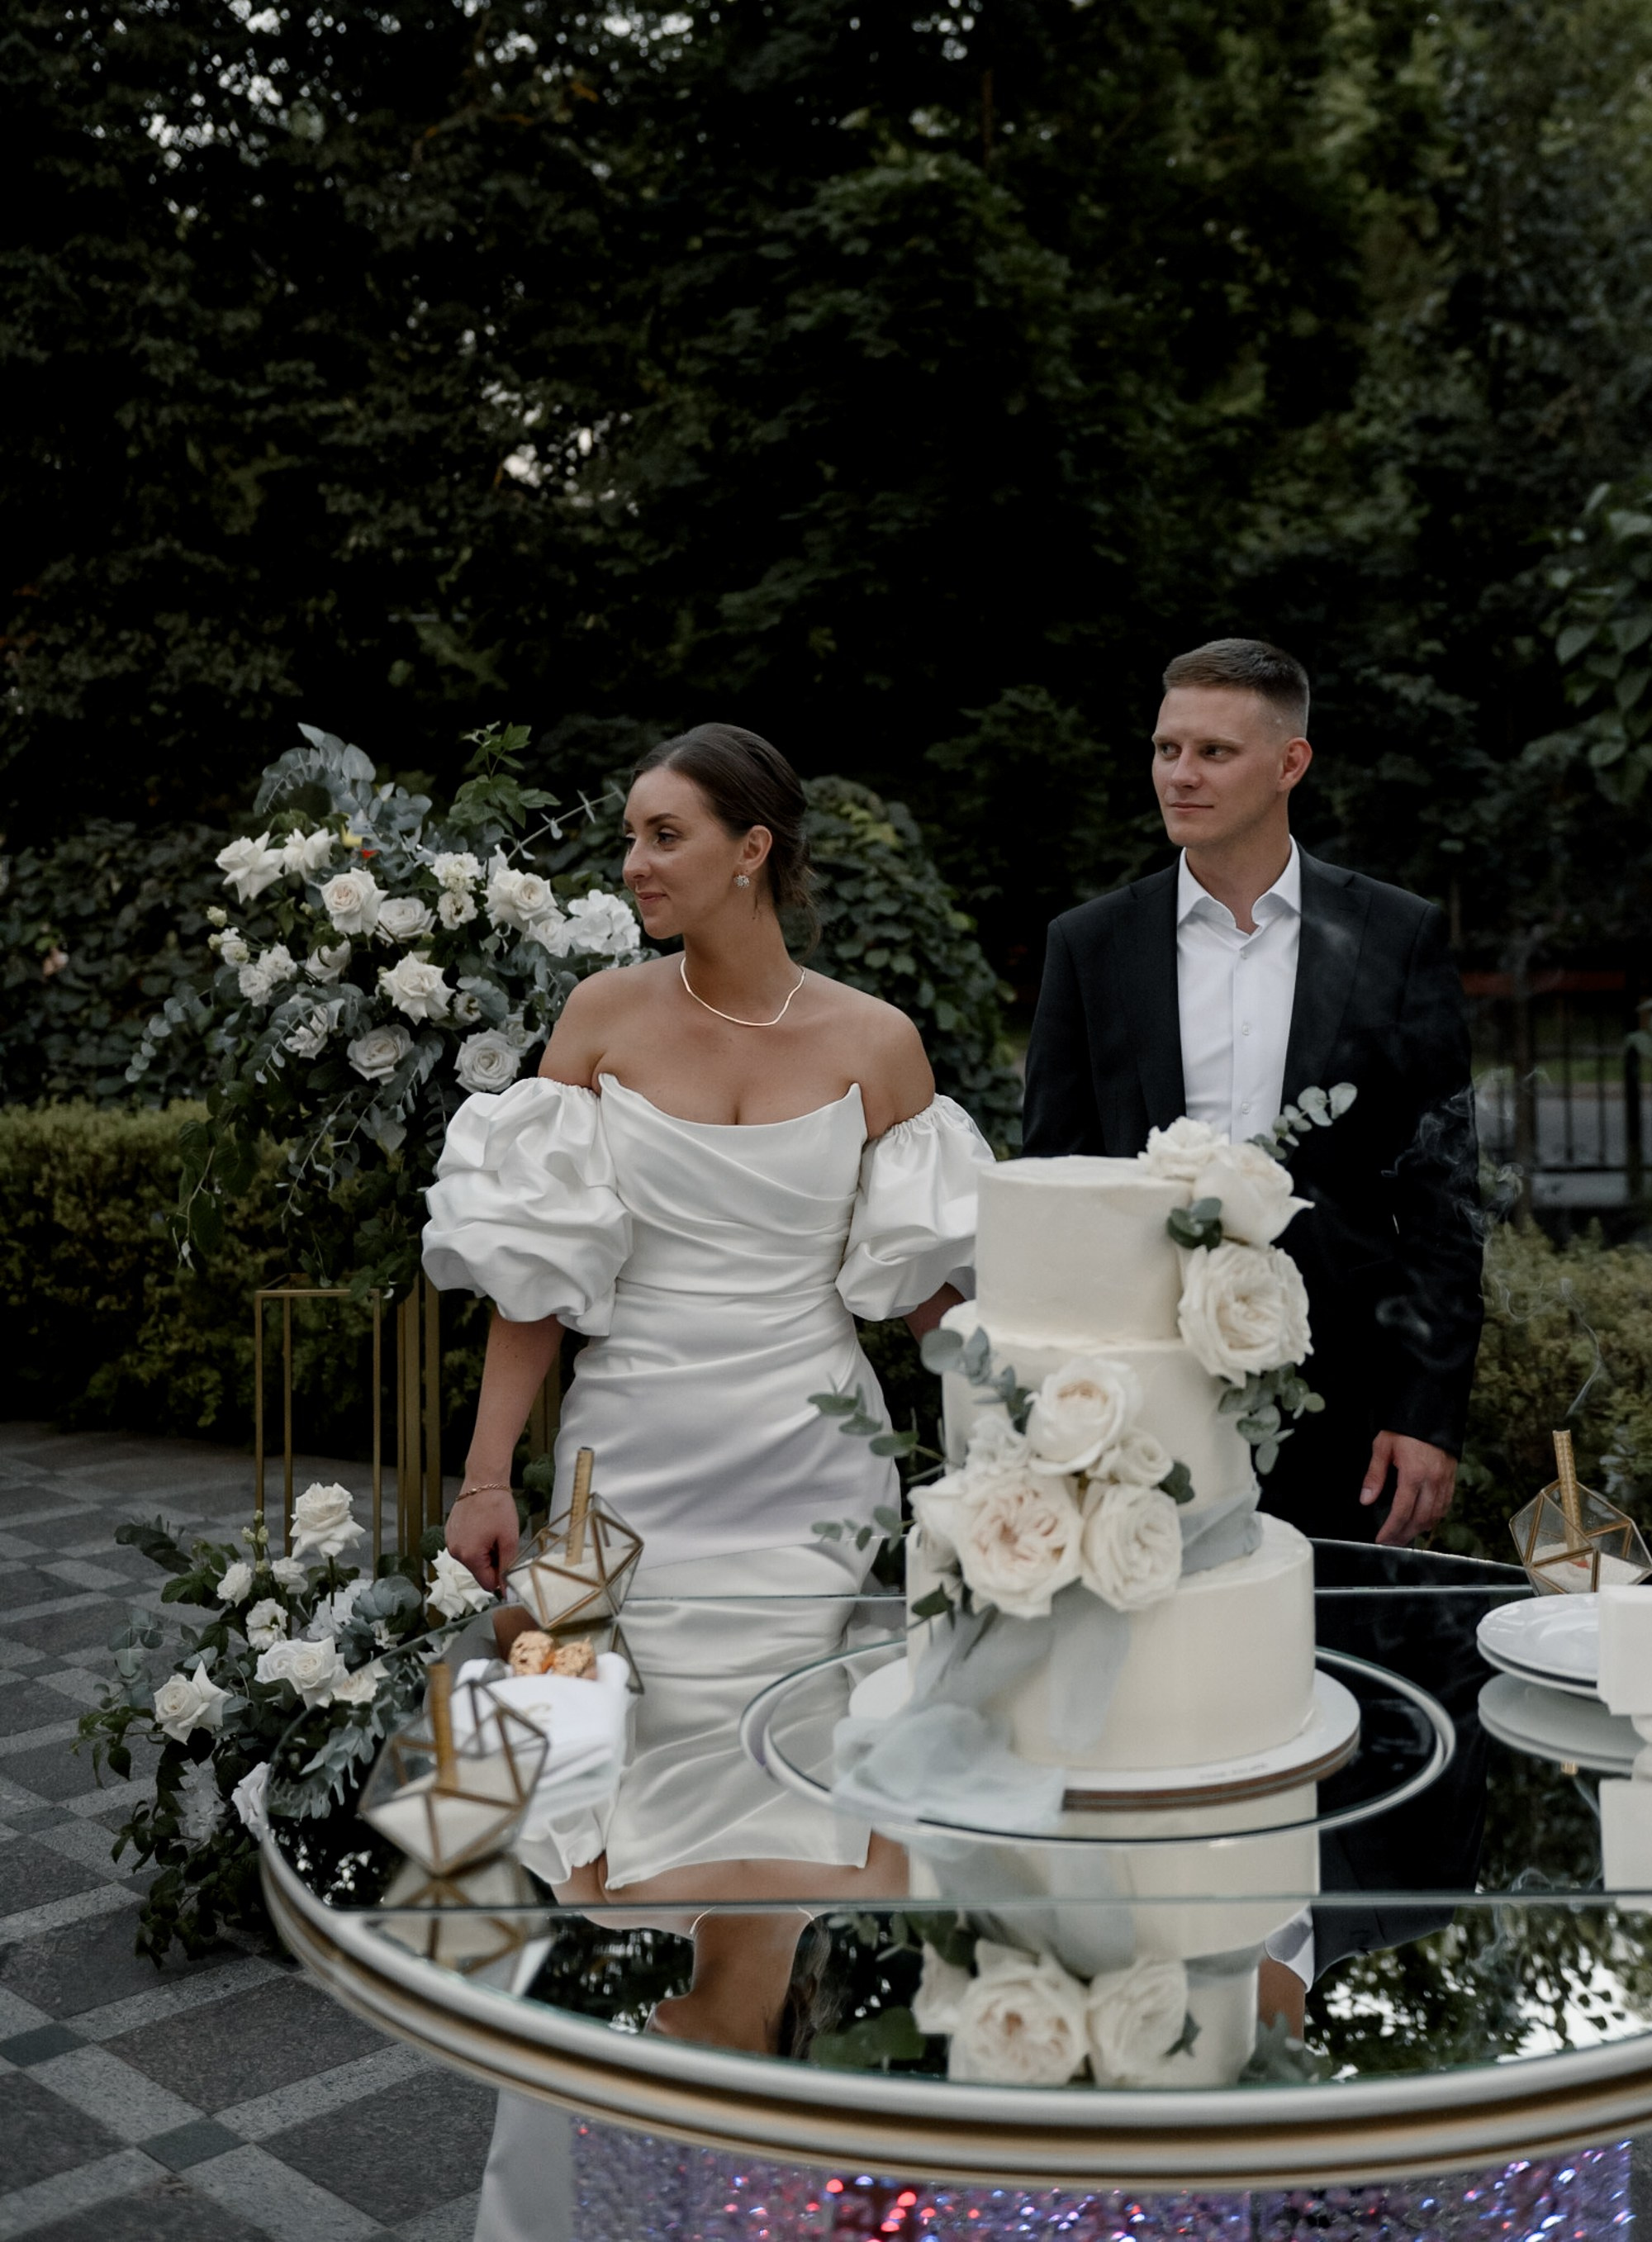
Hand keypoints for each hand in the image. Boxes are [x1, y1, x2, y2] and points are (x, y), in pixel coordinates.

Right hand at [446, 1486, 519, 1591]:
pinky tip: (482, 1526)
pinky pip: (465, 1546)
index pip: (486, 1584)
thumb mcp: (509, 1539)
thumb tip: (506, 1590)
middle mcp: (455, 1552)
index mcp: (469, 1556)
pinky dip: (475, 1542)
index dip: (501, 1577)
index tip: (509, 1561)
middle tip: (501, 1540)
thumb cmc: (497, 1507)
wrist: (483, 1480)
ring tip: (491, 1531)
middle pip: (478, 1571)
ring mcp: (450, 1541)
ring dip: (484, 1552)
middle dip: (493, 1561)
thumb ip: (507, 1566)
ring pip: (472, 1559)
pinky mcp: (450, 1532)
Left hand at [1361, 1432, 1456, 1546]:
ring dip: (1419, 1529)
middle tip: (1391, 1543)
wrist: (1432, 1412)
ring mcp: (1445, 1482)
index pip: (1402, 1511)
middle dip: (1404, 1534)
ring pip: (1435, 1516)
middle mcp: (1432, 1481)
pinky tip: (1424, 1522)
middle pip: (1420, 1519)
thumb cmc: (1405, 1428)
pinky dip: (1434, 1518)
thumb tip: (1366, 1499)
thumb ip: (1375, 1475)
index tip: (1381, 1539)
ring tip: (1404, 1536)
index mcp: (1414, 1474)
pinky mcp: (1452, 1479)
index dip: (1391, 1529)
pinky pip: (1445, 1506)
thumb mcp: (1382, 1446)